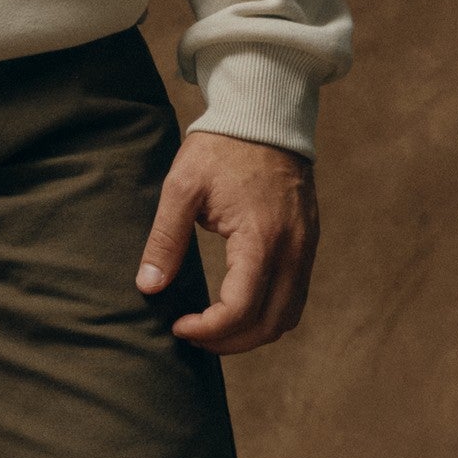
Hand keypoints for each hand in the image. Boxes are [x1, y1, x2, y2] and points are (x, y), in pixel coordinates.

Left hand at [134, 129, 318, 354]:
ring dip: (252, 333)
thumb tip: (148, 287)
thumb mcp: (183, 187)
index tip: (178, 326)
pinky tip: (241, 307)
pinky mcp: (309, 243)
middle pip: (269, 325)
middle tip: (192, 335)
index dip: (208, 330)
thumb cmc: (221, 147)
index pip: (240, 309)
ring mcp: (306, 249)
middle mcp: (293, 251)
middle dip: (228, 342)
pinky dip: (270, 313)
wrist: (263, 115)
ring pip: (288, 317)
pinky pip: (296, 297)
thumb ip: (166, 239)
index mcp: (261, 238)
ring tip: (213, 328)